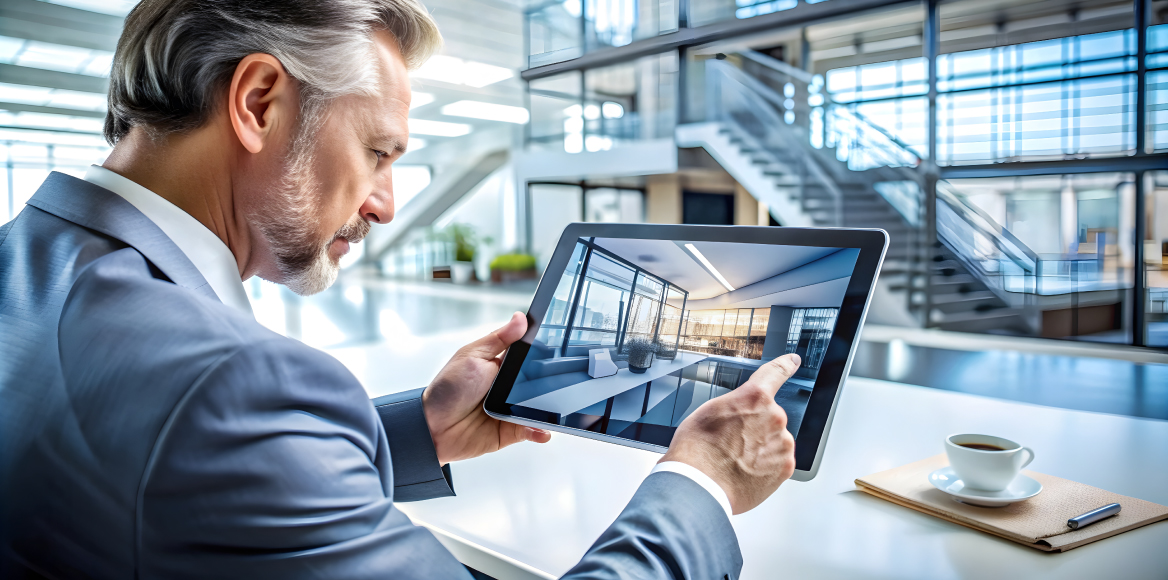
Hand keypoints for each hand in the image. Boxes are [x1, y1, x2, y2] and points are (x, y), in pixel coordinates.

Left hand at [422, 312, 550, 463]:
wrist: (432, 427)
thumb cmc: (447, 389)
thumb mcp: (473, 356)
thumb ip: (499, 339)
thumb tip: (521, 318)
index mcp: (499, 366)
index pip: (528, 357)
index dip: (542, 353)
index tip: (560, 349)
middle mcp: (507, 387)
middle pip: (537, 383)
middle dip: (549, 382)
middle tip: (561, 381)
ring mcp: (509, 409)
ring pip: (537, 408)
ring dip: (546, 409)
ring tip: (553, 407)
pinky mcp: (509, 431)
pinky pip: (530, 430)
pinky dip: (539, 431)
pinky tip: (542, 429)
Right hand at [660, 353, 800, 514]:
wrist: (699, 487)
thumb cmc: (697, 450)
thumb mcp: (709, 412)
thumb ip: (735, 406)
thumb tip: (742, 414)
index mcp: (754, 398)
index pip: (775, 373)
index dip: (785, 365)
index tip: (793, 361)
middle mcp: (775, 417)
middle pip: (769, 416)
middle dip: (754, 427)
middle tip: (731, 442)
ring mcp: (783, 444)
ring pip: (774, 440)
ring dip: (760, 447)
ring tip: (735, 460)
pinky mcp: (786, 468)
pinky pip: (778, 461)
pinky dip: (765, 466)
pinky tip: (745, 471)